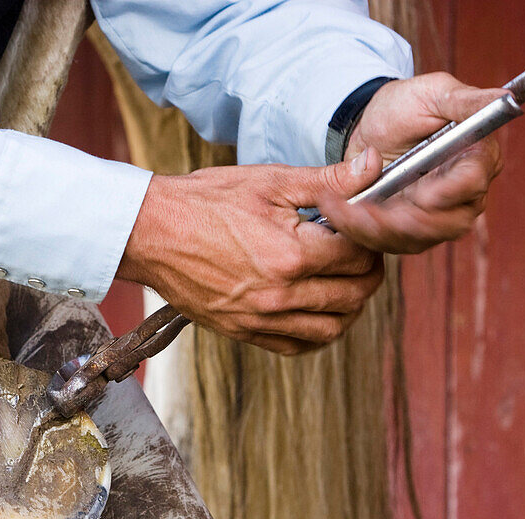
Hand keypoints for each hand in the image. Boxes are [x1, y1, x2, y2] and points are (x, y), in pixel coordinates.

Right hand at [117, 155, 385, 354]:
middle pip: (354, 295)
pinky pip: (296, 345)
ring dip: (349, 307)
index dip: (369, 239)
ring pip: (331, 328)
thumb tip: (374, 167)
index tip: (359, 229)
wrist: (149, 232)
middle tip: (359, 254)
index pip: (359, 256)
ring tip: (343, 283)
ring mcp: (260, 318)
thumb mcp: (269, 181)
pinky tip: (317, 312)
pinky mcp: (242, 331)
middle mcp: (280, 294)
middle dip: (367, 273)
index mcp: (292, 254)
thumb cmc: (204, 201)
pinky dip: (317, 333)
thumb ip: (327, 181)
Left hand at [320, 73, 506, 253]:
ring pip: (419, 238)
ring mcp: (436, 215)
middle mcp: (463, 192)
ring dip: (382, 230)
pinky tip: (343, 216)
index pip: (474, 182)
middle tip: (374, 213)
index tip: (423, 196)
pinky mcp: (409, 228)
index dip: (450, 193)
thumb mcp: (433, 92)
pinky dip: (366, 234)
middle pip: (450, 223)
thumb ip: (467, 100)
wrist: (368, 126)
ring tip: (352, 212)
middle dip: (411, 222)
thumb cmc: (405, 105)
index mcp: (476, 156)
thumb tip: (506, 99)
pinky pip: (392, 243)